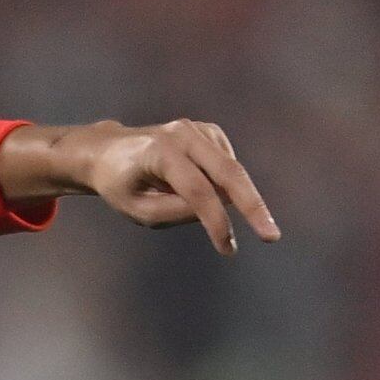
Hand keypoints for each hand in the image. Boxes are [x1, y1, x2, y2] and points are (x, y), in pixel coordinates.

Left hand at [3, 119, 281, 254]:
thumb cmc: (120, 184)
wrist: (107, 152)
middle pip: (228, 172)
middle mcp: (183, 134)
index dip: (216, 222)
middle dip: (252, 206)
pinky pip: (225, 167)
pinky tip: (191, 183)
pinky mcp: (209, 132)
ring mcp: (198, 129)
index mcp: (160, 152)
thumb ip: (176, 212)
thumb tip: (219, 207)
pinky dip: (216, 184)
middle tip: (272, 236)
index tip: (228, 249)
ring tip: (176, 199)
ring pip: (229, 172)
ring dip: (224, 198)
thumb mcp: (139, 210)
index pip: (197, 191)